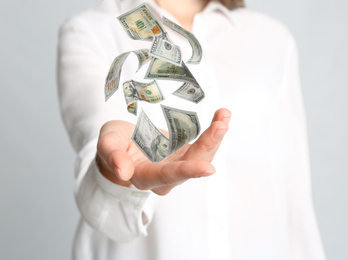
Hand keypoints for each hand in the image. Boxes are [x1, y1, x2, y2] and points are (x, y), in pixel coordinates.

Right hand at [96, 108, 230, 194]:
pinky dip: (213, 132)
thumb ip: (113, 157)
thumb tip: (123, 173)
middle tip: (222, 124)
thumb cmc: (113, 145)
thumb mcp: (108, 145)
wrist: (122, 147)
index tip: (209, 169)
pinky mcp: (185, 154)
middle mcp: (166, 176)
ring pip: (202, 155)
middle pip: (192, 164)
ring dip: (215, 137)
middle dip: (209, 145)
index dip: (188, 172)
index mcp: (145, 177)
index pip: (168, 176)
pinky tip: (221, 117)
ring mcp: (178, 165)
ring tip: (224, 114)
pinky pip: (203, 146)